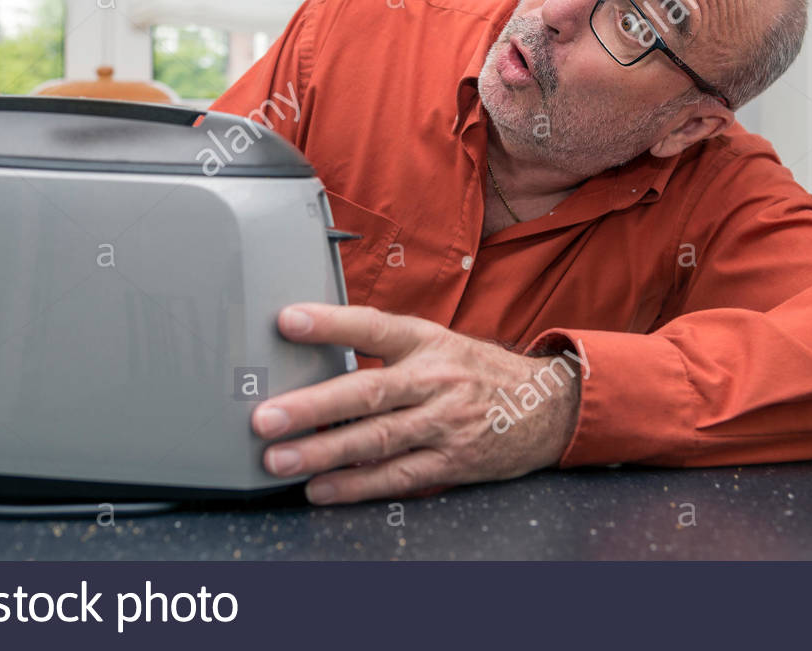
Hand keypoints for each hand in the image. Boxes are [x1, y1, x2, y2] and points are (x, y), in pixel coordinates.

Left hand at [250, 303, 583, 504]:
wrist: (546, 407)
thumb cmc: (475, 372)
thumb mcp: (437, 342)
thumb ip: (384, 346)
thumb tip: (314, 350)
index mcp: (427, 341)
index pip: (372, 327)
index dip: (329, 324)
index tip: (287, 321)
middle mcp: (436, 380)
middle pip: (368, 392)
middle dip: (311, 406)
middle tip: (266, 417)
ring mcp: (445, 424)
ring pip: (377, 439)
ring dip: (323, 452)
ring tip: (280, 459)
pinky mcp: (452, 463)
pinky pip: (397, 476)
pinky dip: (356, 486)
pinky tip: (321, 488)